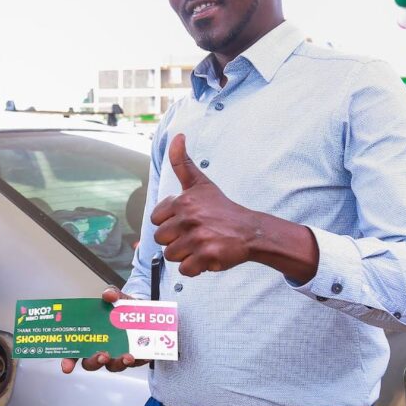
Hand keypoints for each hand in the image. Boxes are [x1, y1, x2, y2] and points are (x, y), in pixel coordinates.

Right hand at [60, 287, 149, 373]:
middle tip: (102, 355)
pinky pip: (135, 363)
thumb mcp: (116, 297)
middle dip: (95, 361)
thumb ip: (111, 293)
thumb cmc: (121, 307)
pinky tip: (140, 354)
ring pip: (113, 366)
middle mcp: (100, 350)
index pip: (74, 352)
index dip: (69, 361)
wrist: (143, 310)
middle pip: (92, 364)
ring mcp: (117, 356)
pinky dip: (137, 360)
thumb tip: (108, 295)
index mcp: (89, 337)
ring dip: (118, 363)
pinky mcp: (135, 358)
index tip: (66, 367)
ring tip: (126, 356)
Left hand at [150, 134, 255, 276]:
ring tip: (201, 244)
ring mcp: (198, 238)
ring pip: (171, 255)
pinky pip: (185, 270)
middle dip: (176, 240)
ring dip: (185, 254)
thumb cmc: (221, 208)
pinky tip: (207, 256)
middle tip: (195, 234)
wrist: (250, 230)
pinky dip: (196, 267)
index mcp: (183, 201)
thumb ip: (181, 162)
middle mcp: (189, 219)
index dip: (169, 223)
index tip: (187, 220)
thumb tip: (177, 136)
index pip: (156, 220)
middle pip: (161, 239)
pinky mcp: (207, 256)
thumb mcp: (200, 183)